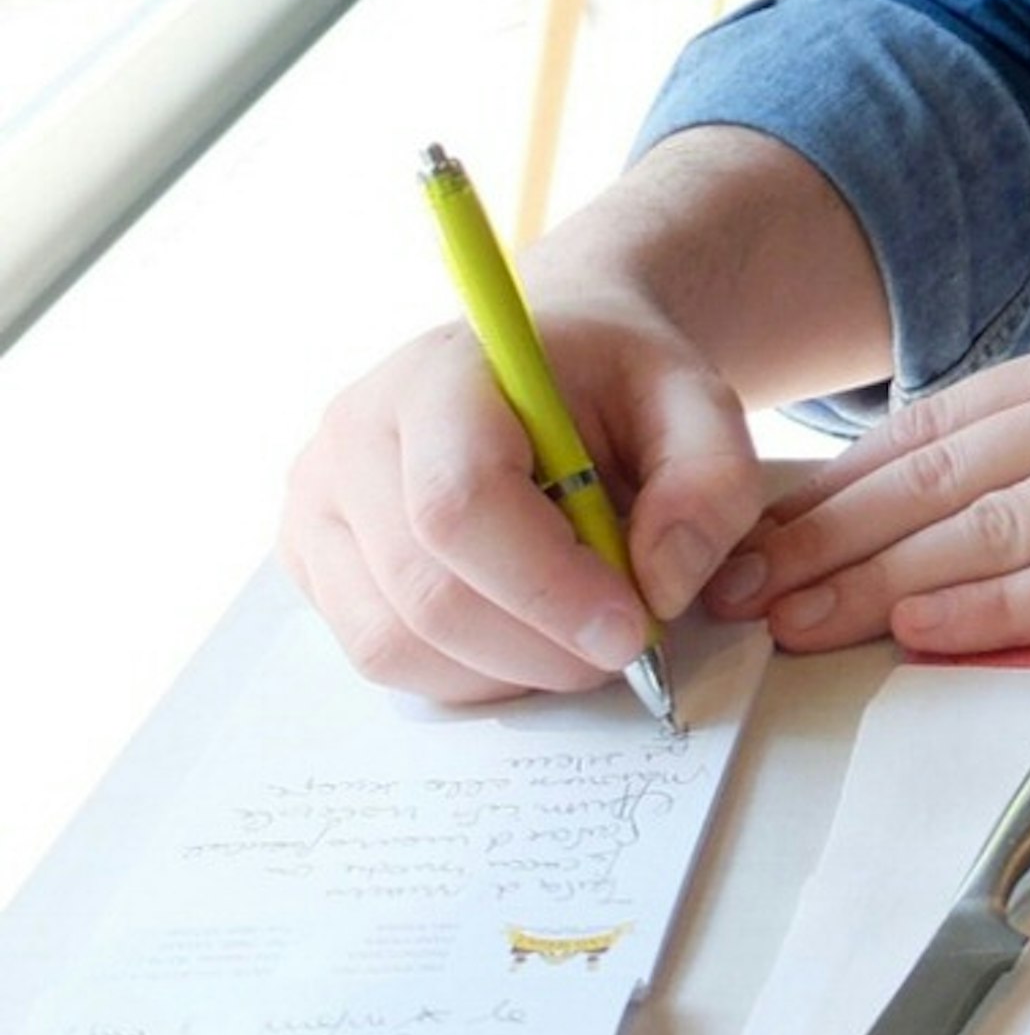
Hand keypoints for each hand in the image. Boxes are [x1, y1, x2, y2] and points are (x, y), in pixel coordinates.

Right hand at [280, 290, 767, 703]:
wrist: (553, 362)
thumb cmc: (619, 380)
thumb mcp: (698, 398)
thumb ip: (710, 478)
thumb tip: (662, 586)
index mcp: (442, 375)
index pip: (460, 506)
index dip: (547, 587)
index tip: (632, 629)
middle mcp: (355, 436)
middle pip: (425, 592)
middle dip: (539, 646)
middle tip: (626, 651)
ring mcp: (318, 502)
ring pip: (393, 643)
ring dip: (505, 670)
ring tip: (582, 638)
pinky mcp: (313, 560)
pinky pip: (380, 655)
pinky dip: (467, 672)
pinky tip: (529, 634)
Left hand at [713, 283, 1029, 657]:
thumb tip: (1014, 459)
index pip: (943, 422)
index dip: (843, 476)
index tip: (762, 517)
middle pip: (939, 478)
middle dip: (824, 537)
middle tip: (729, 585)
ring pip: (986, 530)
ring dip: (872, 582)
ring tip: (788, 623)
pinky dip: (990, 608)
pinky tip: (918, 628)